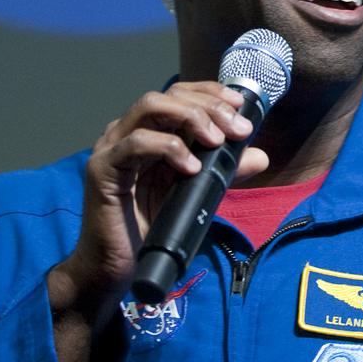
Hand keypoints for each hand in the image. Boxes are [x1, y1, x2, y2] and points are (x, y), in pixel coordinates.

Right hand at [49, 83, 268, 319]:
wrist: (115, 267)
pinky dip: (168, 148)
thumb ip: (223, 172)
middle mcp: (128, 131)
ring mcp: (112, 146)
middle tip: (237, 129)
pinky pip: (135, 143)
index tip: (241, 106)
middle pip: (169, 94)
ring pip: (150, 106)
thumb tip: (259, 156)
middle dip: (209, 106)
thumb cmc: (151, 227)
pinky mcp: (102, 168)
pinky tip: (191, 167)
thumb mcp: (197, 193)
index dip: (212, 93)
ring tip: (216, 141)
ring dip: (190, 117)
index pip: (181, 94)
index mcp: (150, 131)